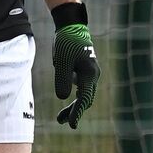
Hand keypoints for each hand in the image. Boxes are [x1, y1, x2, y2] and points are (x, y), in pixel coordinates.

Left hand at [51, 2, 99, 129]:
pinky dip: (74, 97)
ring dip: (74, 106)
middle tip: (62, 122)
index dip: (77, 113)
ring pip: (84, 95)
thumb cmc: (66, 43)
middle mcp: (93, 75)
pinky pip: (82, 88)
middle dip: (75, 112)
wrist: (72, 27)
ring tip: (60, 118)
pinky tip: (66, 101)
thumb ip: (62, 80)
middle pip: (86, 99)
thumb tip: (63, 98)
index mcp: (89, 74)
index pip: (84, 99)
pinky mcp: (85, 71)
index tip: (71, 125)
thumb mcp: (61, 62)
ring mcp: (90, 73)